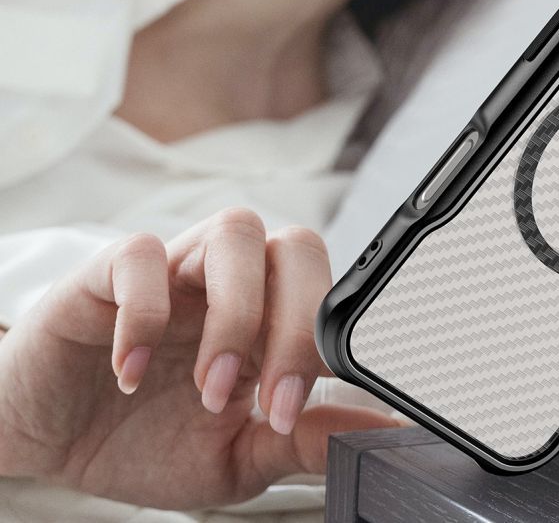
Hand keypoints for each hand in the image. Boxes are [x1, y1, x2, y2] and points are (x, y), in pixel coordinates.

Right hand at [0, 208, 397, 508]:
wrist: (48, 439)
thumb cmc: (146, 439)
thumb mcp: (234, 457)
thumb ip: (302, 439)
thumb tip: (380, 431)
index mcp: (271, 316)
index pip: (327, 290)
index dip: (326, 342)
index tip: (298, 412)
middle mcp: (232, 280)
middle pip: (295, 245)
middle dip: (296, 321)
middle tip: (269, 401)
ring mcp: (177, 268)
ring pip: (235, 230)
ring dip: (235, 311)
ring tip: (209, 389)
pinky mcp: (111, 271)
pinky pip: (142, 255)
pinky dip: (146, 314)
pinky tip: (132, 374)